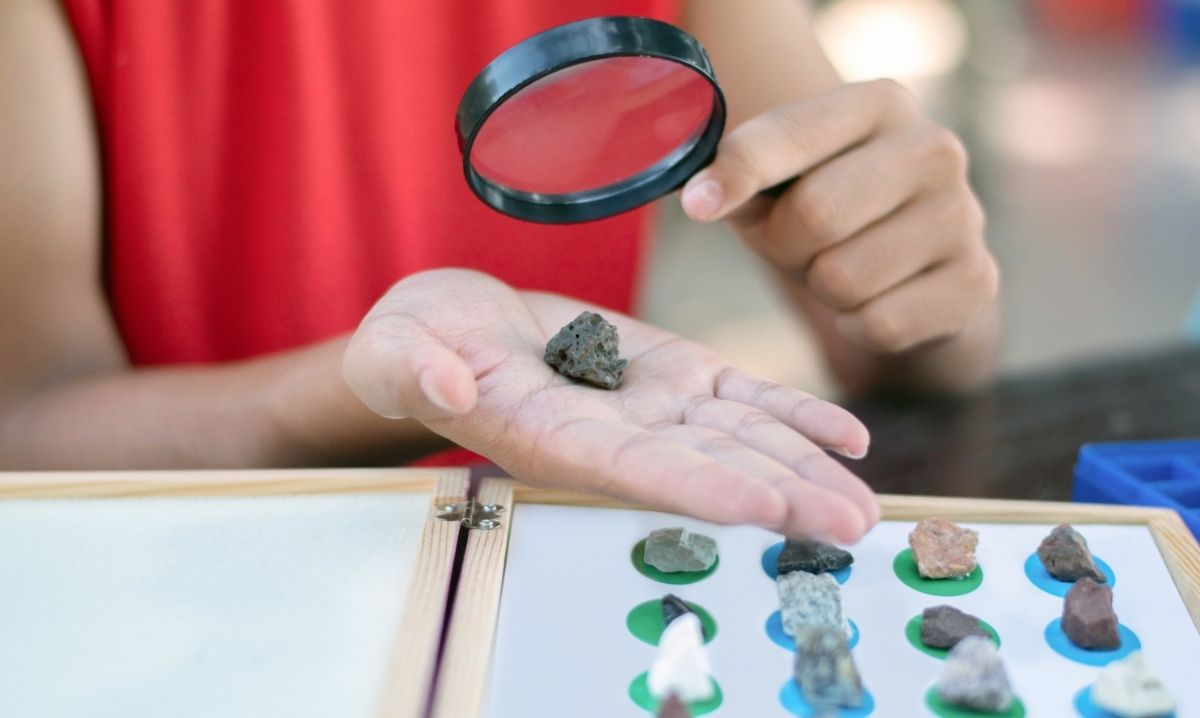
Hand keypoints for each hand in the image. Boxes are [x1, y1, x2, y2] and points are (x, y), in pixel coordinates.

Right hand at [343, 269, 877, 540]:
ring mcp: (652, 406)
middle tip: (849, 526)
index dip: (697, 490)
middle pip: (708, 470)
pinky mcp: (674, 371)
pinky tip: (849, 437)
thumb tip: (445, 385)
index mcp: (552, 440)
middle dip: (780, 498)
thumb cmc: (418, 345)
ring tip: (865, 501)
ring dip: (806, 469)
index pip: (632, 471)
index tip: (759, 511)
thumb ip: (415, 367)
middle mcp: (615, 436)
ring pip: (742, 440)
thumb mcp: (398, 348)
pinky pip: (746, 397)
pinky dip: (797, 415)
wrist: (457, 329)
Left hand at [681, 79, 997, 353]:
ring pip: (843, 279)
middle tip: (794, 247)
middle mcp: (933, 148)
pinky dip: (857, 326)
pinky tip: (875, 301)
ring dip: (821, 290)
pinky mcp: (976, 281)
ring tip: (841, 268)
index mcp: (879, 103)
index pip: (791, 134)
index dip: (736, 173)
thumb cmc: (829, 208)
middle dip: (783, 246)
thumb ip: (740, 178)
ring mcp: (963, 215)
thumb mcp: (780, 181)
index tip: (697, 206)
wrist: (917, 268)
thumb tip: (701, 197)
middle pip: (814, 215)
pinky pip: (878, 324)